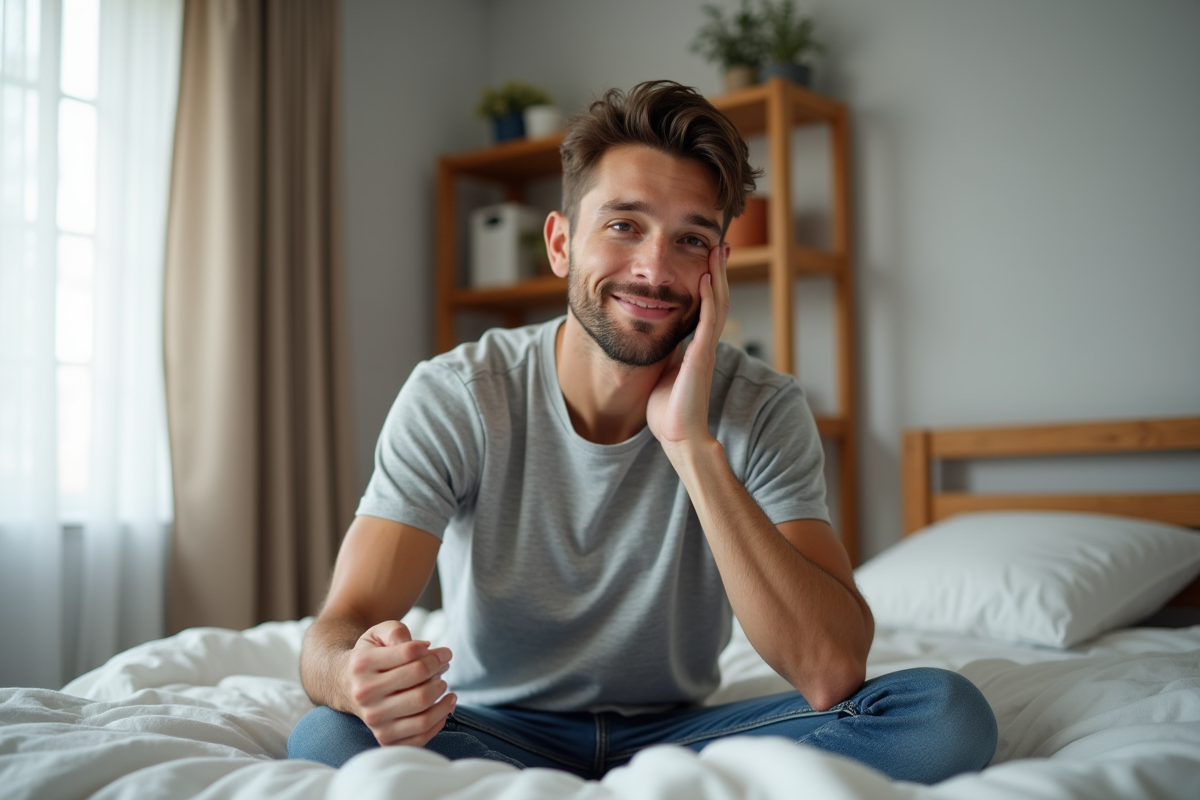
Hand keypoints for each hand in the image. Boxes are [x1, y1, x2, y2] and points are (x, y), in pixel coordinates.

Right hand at [344, 620, 454, 746]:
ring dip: (442, 698)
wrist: (345, 684)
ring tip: (445, 685)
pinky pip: (419, 736)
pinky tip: (443, 706)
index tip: (444, 653)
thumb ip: (398, 632)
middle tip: (444, 666)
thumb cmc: (370, 655)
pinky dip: (439, 720)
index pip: (409, 655)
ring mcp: (373, 719)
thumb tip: (425, 649)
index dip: (434, 653)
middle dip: (439, 673)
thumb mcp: (378, 634)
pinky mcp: (383, 738)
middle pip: (418, 687)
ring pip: (421, 714)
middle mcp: (364, 694)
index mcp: (362, 664)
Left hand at [647, 243, 729, 449]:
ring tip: (717, 250)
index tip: (708, 259)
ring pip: (718, 304)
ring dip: (718, 276)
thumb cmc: (669, 410)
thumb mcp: (665, 373)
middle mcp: (706, 345)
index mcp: (698, 348)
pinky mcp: (702, 358)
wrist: (678, 436)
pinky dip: (709, 298)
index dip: (710, 283)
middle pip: (718, 299)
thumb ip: (668, 355)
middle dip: (719, 271)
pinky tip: (706, 278)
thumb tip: (658, 340)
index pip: (708, 307)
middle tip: (720, 245)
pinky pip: (708, 322)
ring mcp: (706, 350)